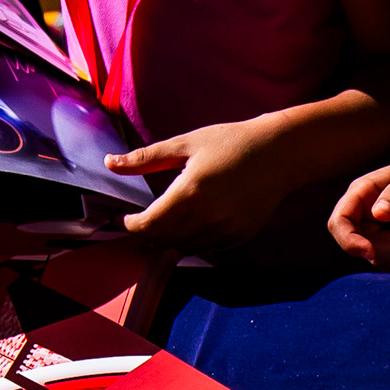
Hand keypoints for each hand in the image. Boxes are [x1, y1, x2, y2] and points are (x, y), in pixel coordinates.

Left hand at [104, 114, 292, 248]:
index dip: (130, 225)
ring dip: (167, 238)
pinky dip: (191, 239)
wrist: (280, 153)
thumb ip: (145, 158)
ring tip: (162, 221)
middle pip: (162, 240)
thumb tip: (109, 163)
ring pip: (182, 248)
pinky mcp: (238, 237)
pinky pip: (205, 247)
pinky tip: (190, 222)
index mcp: (190, 192)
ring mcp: (225, 231)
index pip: (148, 224)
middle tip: (138, 220)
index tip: (121, 219)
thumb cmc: (231, 142)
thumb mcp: (186, 143)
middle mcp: (207, 217)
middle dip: (146, 233)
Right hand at [328, 141, 389, 265]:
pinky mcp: (380, 242)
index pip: (339, 222)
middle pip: (357, 244)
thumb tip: (379, 213)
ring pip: (373, 255)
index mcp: (358, 195)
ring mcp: (369, 230)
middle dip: (385, 244)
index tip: (369, 251)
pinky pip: (384, 260)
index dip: (349, 240)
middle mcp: (359, 214)